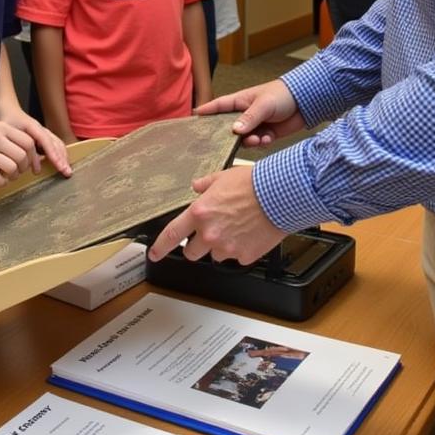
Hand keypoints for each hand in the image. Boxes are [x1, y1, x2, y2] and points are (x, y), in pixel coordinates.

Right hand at [0, 118, 69, 185]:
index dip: (32, 155)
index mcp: (2, 127)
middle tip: (19, 171)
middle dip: (24, 167)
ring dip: (14, 176)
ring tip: (10, 176)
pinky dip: (2, 182)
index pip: (28, 142)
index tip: (29, 161)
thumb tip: (32, 150)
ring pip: (11, 167)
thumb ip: (10, 136)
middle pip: (22, 156)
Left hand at [148, 166, 286, 264]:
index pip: (172, 235)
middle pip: (191, 252)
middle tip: (212, 232)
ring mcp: (227, 248)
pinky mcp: (244, 257)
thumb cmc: (254, 184)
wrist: (280, 195)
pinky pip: (237, 257)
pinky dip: (241, 249)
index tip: (154, 254)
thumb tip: (197, 186)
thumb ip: (205, 184)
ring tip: (237, 228)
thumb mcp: (223, 177)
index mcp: (200, 213)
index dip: (159, 247)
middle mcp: (210, 234)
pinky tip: (250, 233)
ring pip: (215, 255)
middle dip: (198, 244)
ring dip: (221, 246)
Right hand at [195, 78, 303, 146]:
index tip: (193, 116)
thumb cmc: (282, 94)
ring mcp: (256, 124)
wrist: (306, 102)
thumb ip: (249, 118)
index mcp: (240, 101)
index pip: (218, 106)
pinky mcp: (267, 133)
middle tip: (230, 141)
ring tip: (258, 139)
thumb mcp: (263, 104)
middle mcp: (245, 113)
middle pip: (228, 127)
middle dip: (229, 136)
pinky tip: (268, 138)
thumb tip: (234, 130)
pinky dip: (262, 143)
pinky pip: (258, 143)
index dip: (206, 111)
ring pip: (244, 139)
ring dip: (250, 141)